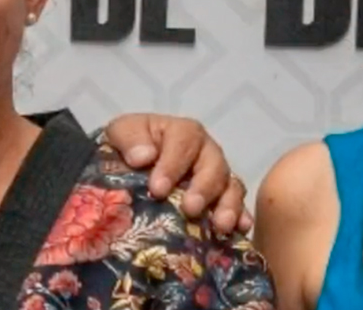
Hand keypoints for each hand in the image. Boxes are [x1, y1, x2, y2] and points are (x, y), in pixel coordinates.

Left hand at [100, 113, 252, 233]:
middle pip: (214, 164)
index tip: (157, 189)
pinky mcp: (221, 200)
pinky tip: (240, 229)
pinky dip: (241, 216)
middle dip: (204, 187)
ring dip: (228, 205)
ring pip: (231, 185)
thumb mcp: (120, 133)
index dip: (174, 164)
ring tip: (221, 226)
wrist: (130, 165)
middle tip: (190, 209)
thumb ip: (129, 138)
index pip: (185, 141)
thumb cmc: (128, 146)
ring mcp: (217, 177)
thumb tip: (143, 157)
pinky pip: (238, 206)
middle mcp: (206, 152)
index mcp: (182, 132)